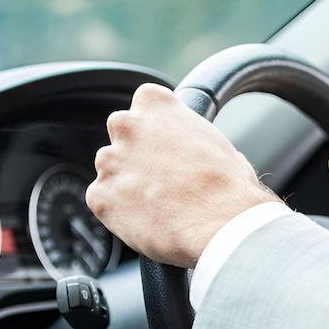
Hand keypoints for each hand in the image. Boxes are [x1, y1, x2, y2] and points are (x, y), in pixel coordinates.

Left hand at [86, 83, 279, 267]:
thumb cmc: (228, 187)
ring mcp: (109, 162)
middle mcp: (126, 125)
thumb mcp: (218, 144)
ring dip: (126, 183)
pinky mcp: (99, 196)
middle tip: (160, 176)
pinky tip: (146, 221)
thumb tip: (196, 153)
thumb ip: (192, 138)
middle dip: (136, 152)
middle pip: (122, 133)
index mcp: (156, 103)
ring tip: (157, 205)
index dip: (156, 127)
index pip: (145, 103)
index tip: (165, 142)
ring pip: (110, 169)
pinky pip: (103, 202)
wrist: (221, 225)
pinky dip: (118, 213)